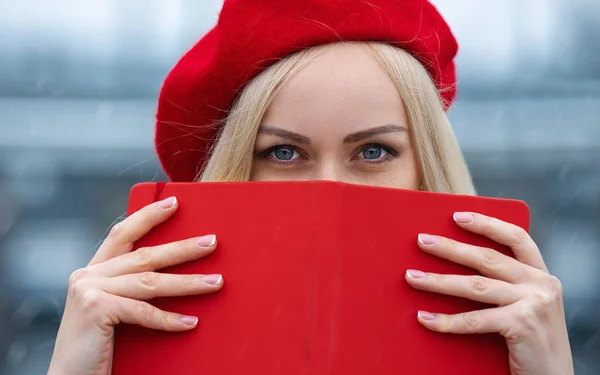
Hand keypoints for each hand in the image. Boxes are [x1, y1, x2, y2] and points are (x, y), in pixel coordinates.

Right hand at [47, 197, 222, 374]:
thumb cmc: (96, 348)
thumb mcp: (113, 310)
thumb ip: (131, 290)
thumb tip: (176, 274)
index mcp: (92, 271)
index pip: (123, 234)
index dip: (148, 216)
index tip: (174, 202)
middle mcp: (87, 275)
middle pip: (145, 255)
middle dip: (183, 248)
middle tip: (212, 242)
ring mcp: (88, 290)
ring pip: (150, 281)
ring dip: (188, 282)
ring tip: (216, 282)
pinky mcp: (94, 308)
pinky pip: (143, 311)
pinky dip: (169, 319)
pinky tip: (191, 322)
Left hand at [405, 212, 573, 374]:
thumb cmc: (532, 344)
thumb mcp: (526, 307)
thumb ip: (505, 287)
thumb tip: (456, 269)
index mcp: (541, 275)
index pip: (516, 238)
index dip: (487, 224)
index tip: (457, 215)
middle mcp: (541, 284)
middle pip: (487, 258)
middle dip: (450, 248)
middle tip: (421, 241)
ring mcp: (534, 303)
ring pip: (475, 285)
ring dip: (438, 281)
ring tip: (411, 277)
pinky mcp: (523, 324)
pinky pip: (475, 319)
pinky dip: (446, 320)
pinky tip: (425, 317)